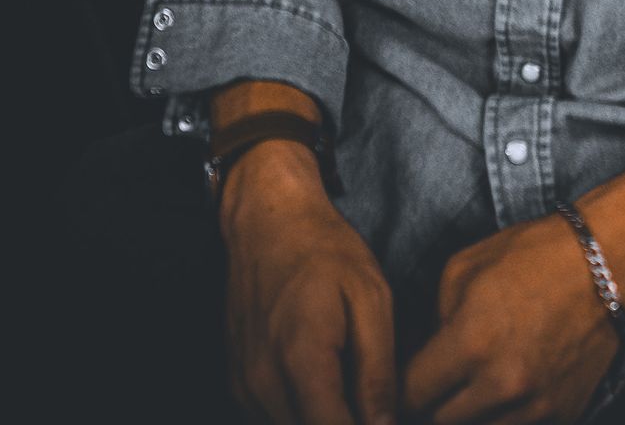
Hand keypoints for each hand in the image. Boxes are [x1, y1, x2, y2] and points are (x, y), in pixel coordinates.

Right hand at [221, 140, 396, 424]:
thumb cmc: (324, 250)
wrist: (268, 220)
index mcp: (301, 358)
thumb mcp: (371, 298)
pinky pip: (273, 417)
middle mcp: (263, 381)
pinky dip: (300, 410)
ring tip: (350, 384)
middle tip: (371, 399)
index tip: (386, 419)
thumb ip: (378, 371)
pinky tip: (324, 381)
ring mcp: (244, 385)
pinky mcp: (238, 384)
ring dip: (323, 417)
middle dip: (345, 421)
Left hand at [401, 210, 621, 423]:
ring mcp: (536, 406)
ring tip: (476, 386)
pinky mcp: (564, 416)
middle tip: (442, 382)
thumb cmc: (532, 256)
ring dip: (471, 415)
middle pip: (440, 424)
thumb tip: (424, 358)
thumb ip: (433, 319)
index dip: (405, 386)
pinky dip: (507, 417)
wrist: (606, 263)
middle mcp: (502, 384)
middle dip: (435, 403)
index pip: (412, 394)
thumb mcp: (462, 268)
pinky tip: (509, 391)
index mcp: (470, 342)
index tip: (411, 379)